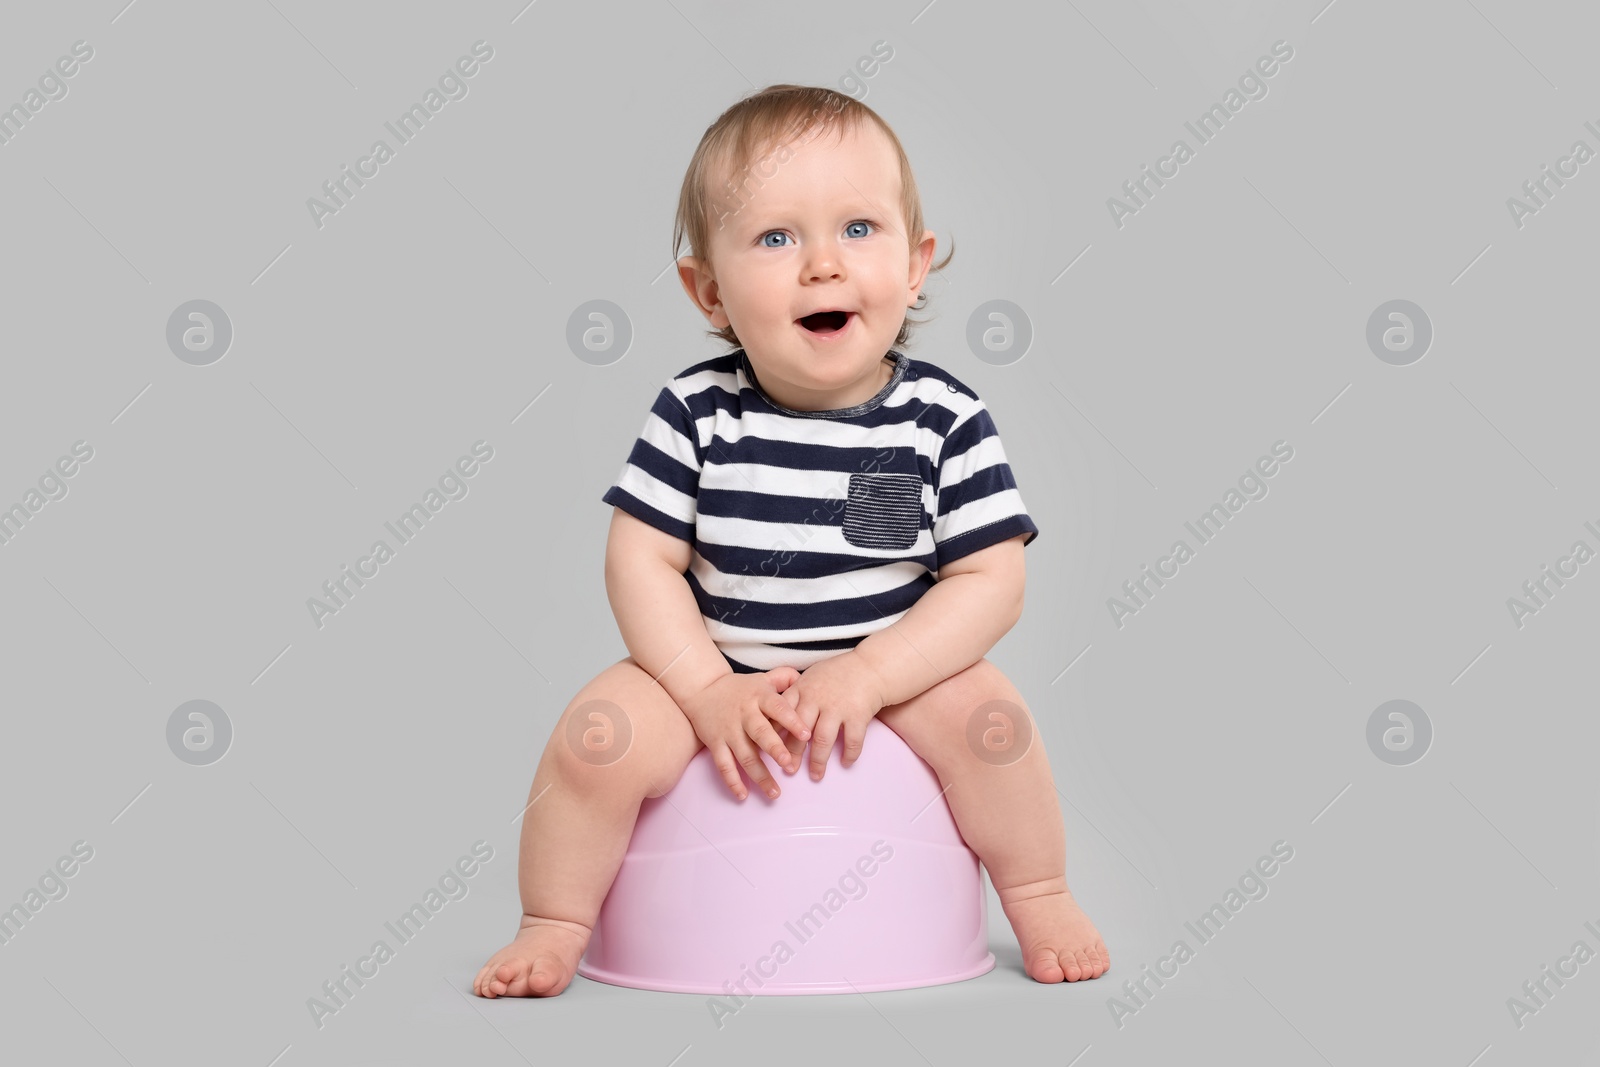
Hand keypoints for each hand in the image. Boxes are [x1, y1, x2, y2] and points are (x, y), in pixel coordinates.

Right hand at [679, 668, 810, 800]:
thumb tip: (805, 677)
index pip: (778, 708)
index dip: (792, 721)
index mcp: (759, 697)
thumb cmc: (740, 688)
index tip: (807, 735)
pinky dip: (732, 781)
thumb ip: (783, 678)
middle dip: (774, 749)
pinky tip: (743, 795)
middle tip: (788, 764)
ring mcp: (728, 730)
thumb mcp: (762, 678)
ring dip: (760, 775)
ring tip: (775, 793)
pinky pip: (723, 765)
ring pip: (744, 755)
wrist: (702, 688)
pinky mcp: (715, 743)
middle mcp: (744, 714)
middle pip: (760, 733)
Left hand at [785, 651, 888, 780]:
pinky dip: (849, 755)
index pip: (781, 715)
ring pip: (822, 740)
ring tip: (816, 775)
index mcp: (801, 689)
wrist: (871, 665)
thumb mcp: (811, 677)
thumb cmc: (838, 674)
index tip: (771, 752)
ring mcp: (838, 706)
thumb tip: (775, 720)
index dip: (775, 735)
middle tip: (790, 770)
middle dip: (792, 754)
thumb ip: (794, 695)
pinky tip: (846, 763)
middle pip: (798, 731)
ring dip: (818, 761)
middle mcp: (817, 698)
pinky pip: (852, 740)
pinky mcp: (858, 713)